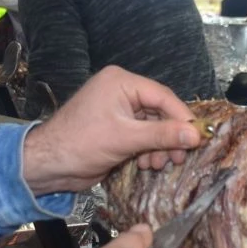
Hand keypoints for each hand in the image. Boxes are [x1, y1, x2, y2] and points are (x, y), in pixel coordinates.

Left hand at [21, 66, 200, 193]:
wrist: (48, 165)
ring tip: (158, 165)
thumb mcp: (125, 139)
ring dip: (159, 147)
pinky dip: (147, 150)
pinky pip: (141, 136)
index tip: (198, 138)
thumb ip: (162, 135)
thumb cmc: (80, 144)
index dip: (182, 118)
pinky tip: (145, 165)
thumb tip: (195, 135)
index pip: (163, 96)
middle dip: (169, 137)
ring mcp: (117, 111)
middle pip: (159, 112)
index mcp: (121, 82)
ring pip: (152, 127)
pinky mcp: (114, 129)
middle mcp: (121, 92)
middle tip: (179, 158)